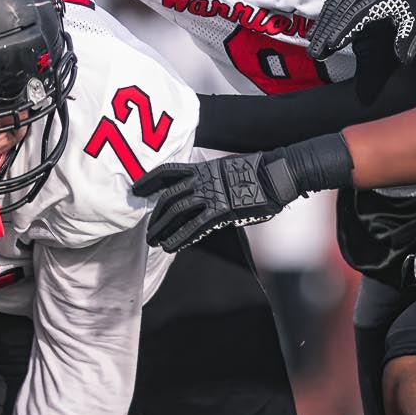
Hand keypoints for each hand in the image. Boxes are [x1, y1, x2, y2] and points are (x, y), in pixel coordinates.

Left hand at [134, 135, 353, 251]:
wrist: (279, 174)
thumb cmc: (260, 173)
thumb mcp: (229, 170)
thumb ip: (213, 181)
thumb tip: (206, 193)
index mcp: (204, 168)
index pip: (168, 172)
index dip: (149, 180)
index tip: (136, 189)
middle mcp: (202, 179)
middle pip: (169, 196)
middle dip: (155, 215)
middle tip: (148, 230)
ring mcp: (211, 194)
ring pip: (177, 211)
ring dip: (162, 228)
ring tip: (154, 240)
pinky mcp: (221, 210)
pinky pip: (194, 226)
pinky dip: (180, 237)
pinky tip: (170, 246)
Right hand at [305, 0, 415, 73]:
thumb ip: (409, 40)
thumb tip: (403, 60)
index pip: (357, 14)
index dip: (343, 29)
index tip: (332, 44)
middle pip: (341, 10)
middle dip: (326, 32)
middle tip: (315, 52)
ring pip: (335, 4)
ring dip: (322, 24)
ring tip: (313, 43)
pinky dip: (327, 13)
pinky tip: (320, 27)